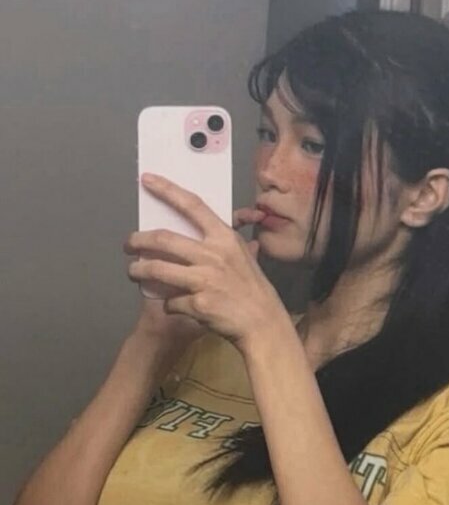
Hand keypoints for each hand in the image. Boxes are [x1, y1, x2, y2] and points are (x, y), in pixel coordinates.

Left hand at [125, 175, 283, 348]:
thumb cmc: (255, 291)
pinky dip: (168, 304)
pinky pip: (171, 301)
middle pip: (163, 239)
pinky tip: (171, 306)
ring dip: (138, 271)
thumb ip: (230, 243)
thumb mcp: (246, 259)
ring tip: (133, 272)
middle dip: (138, 240)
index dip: (167, 190)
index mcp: (225, 239)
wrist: (263, 325)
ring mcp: (204, 280)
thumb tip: (228, 224)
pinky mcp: (198, 304)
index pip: (193, 206)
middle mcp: (212, 255)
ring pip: (157, 270)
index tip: (147, 180)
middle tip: (129, 244)